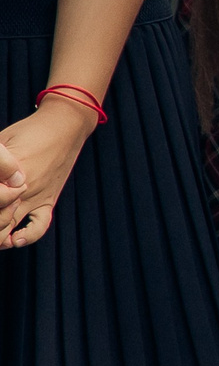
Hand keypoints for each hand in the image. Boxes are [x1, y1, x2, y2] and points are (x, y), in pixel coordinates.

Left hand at [0, 98, 97, 246]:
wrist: (66, 125)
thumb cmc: (29, 129)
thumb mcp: (2, 141)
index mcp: (7, 174)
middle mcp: (21, 189)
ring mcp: (36, 197)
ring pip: (9, 228)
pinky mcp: (48, 200)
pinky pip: (39, 226)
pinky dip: (27, 237)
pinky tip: (15, 240)